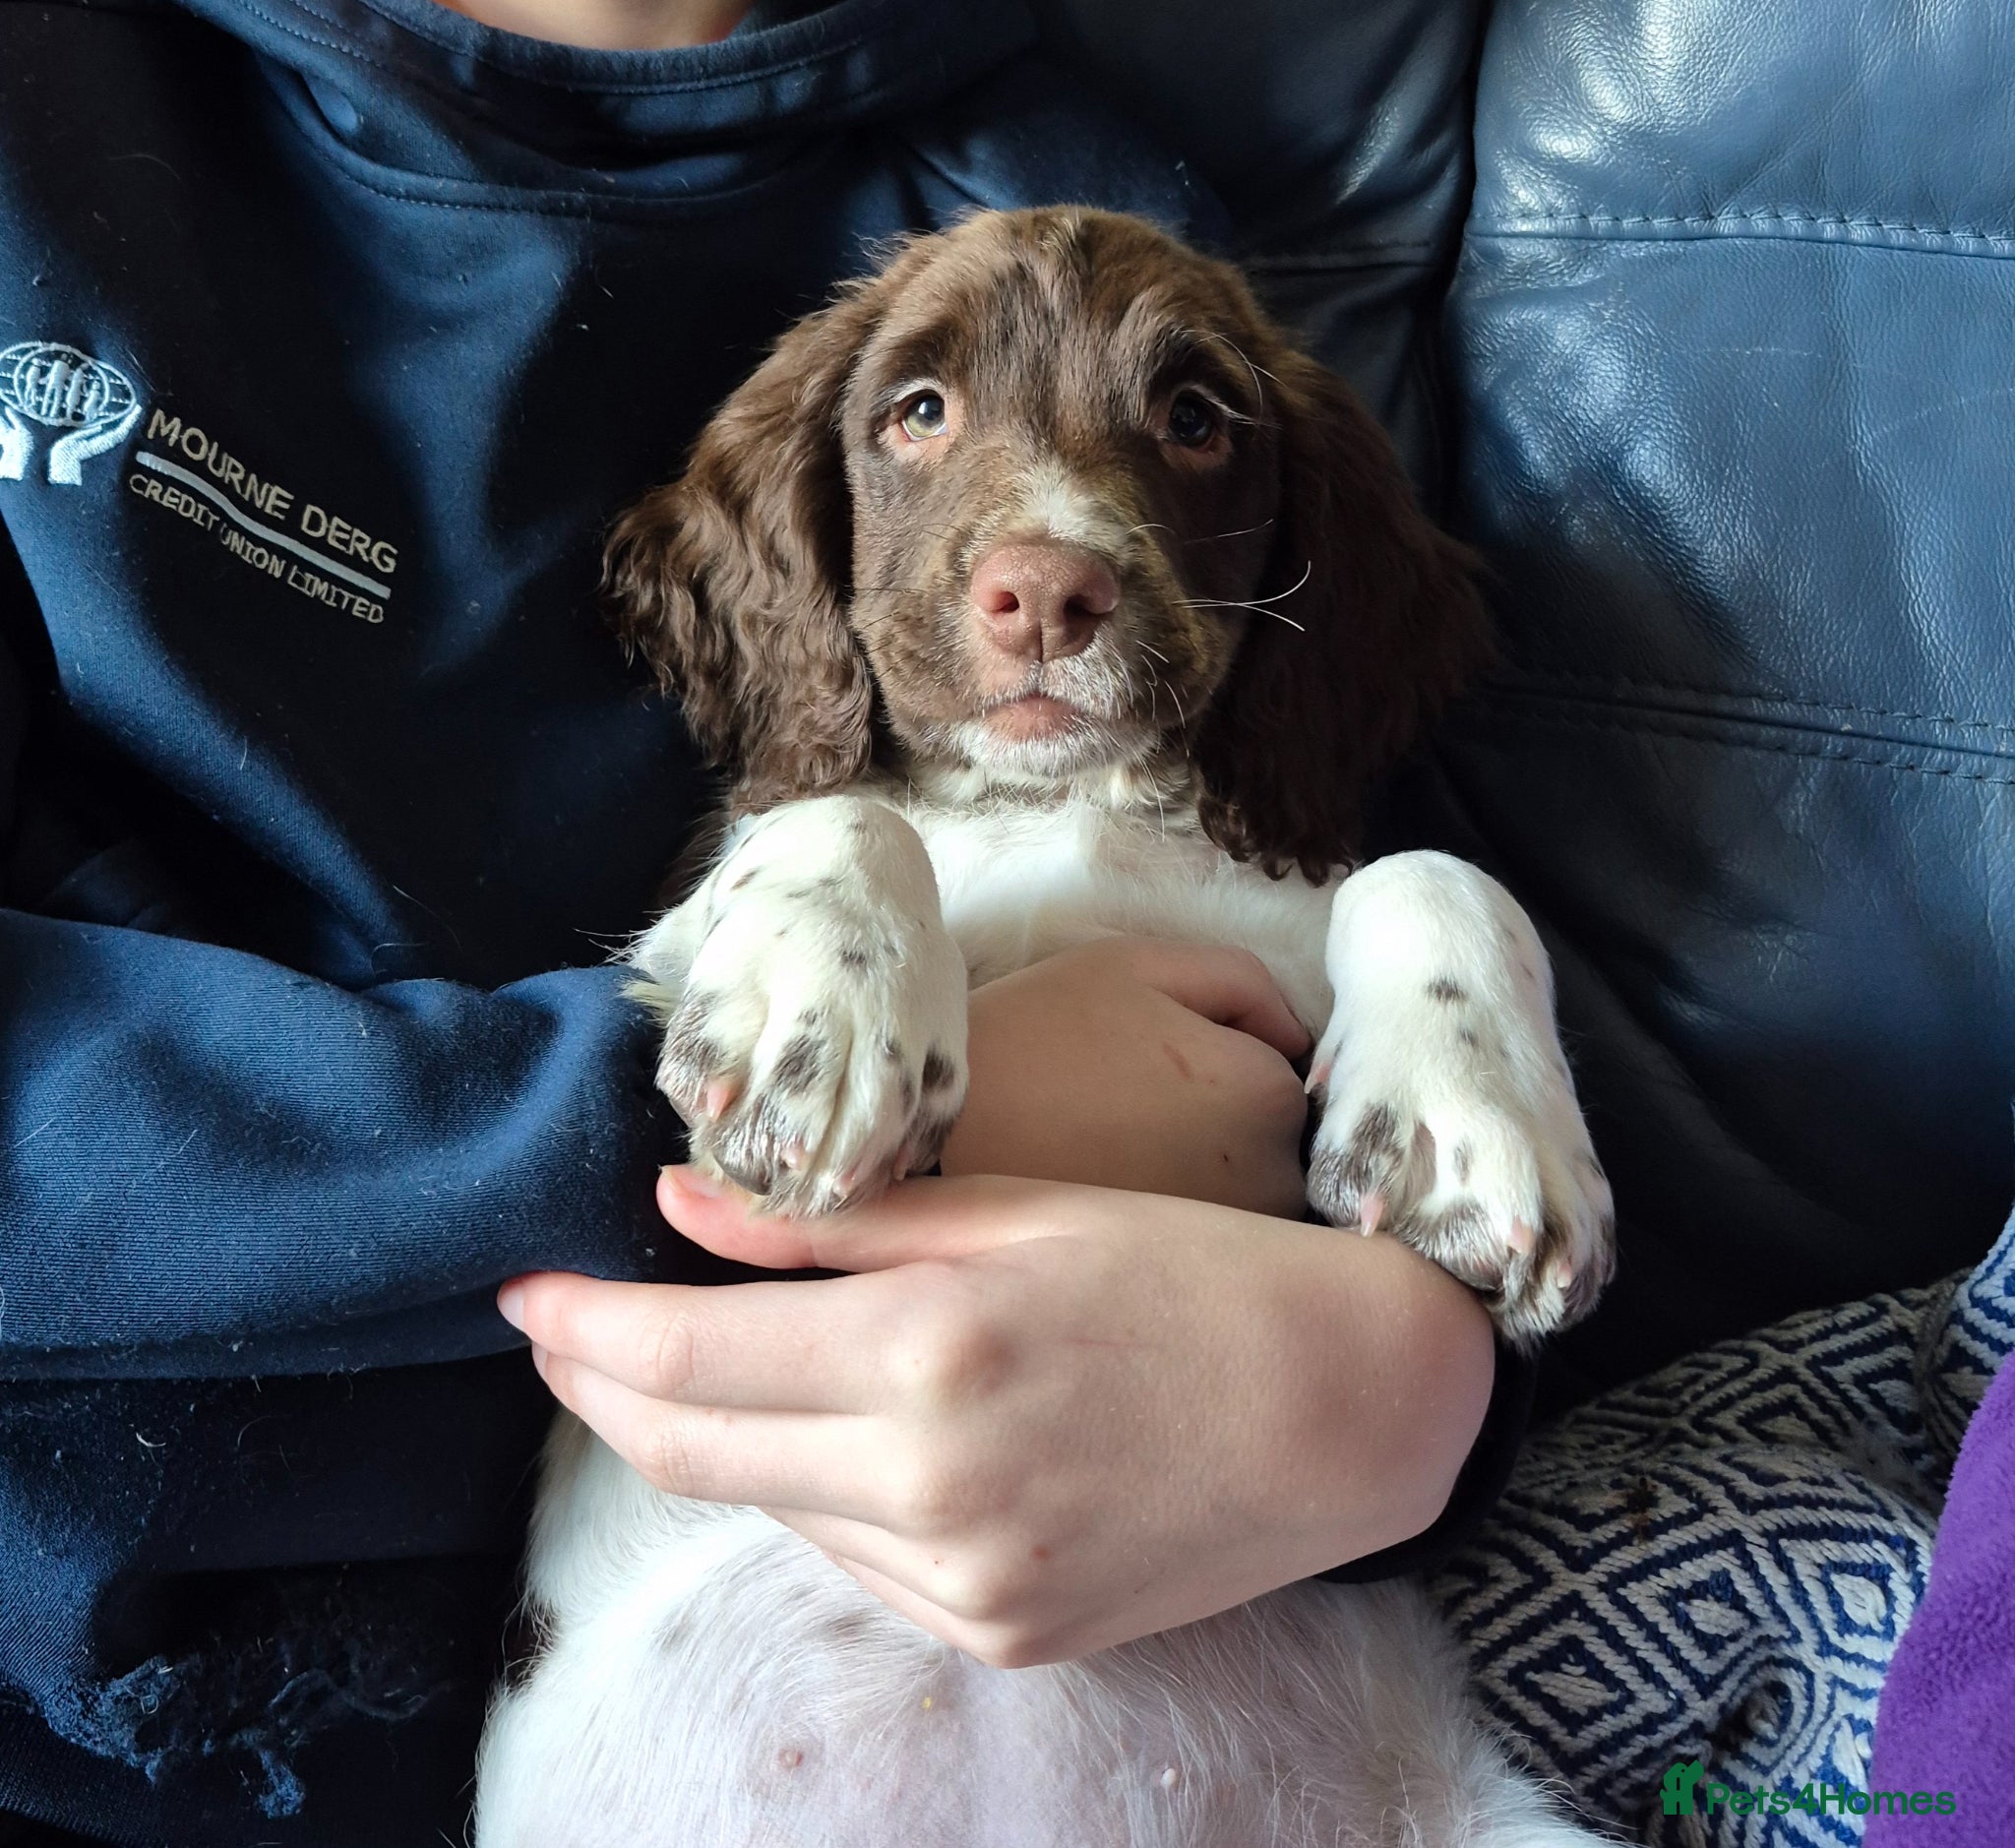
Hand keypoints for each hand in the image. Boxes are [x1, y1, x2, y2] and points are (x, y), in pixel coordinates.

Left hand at [499, 1167, 1492, 1667]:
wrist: (1348, 1410)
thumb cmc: (1191, 1273)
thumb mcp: (1015, 1213)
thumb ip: (829, 1224)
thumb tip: (675, 1204)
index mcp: (931, 1354)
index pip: (681, 1358)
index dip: (579, 1327)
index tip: (523, 1291)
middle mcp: (932, 1489)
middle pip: (689, 1452)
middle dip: (601, 1389)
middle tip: (566, 1331)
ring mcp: (967, 1583)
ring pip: (767, 1508)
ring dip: (713, 1435)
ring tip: (708, 1359)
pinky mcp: (1000, 1637)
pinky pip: (854, 1560)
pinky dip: (816, 1491)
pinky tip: (844, 1431)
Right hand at [941, 939, 1311, 1216]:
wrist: (931, 1142)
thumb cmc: (1033, 1036)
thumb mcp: (1135, 964)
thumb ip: (1242, 980)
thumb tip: (1299, 1037)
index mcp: (1269, 1094)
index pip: (1287, 1071)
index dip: (1220, 1053)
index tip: (1149, 1059)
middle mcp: (1273, 1182)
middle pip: (1276, 1142)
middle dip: (1223, 1124)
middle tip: (1128, 1110)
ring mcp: (1229, 1249)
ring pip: (1246, 1199)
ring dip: (1205, 1178)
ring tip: (1114, 1156)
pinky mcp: (1181, 1290)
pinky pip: (1207, 1252)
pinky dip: (1177, 1232)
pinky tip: (1112, 1200)